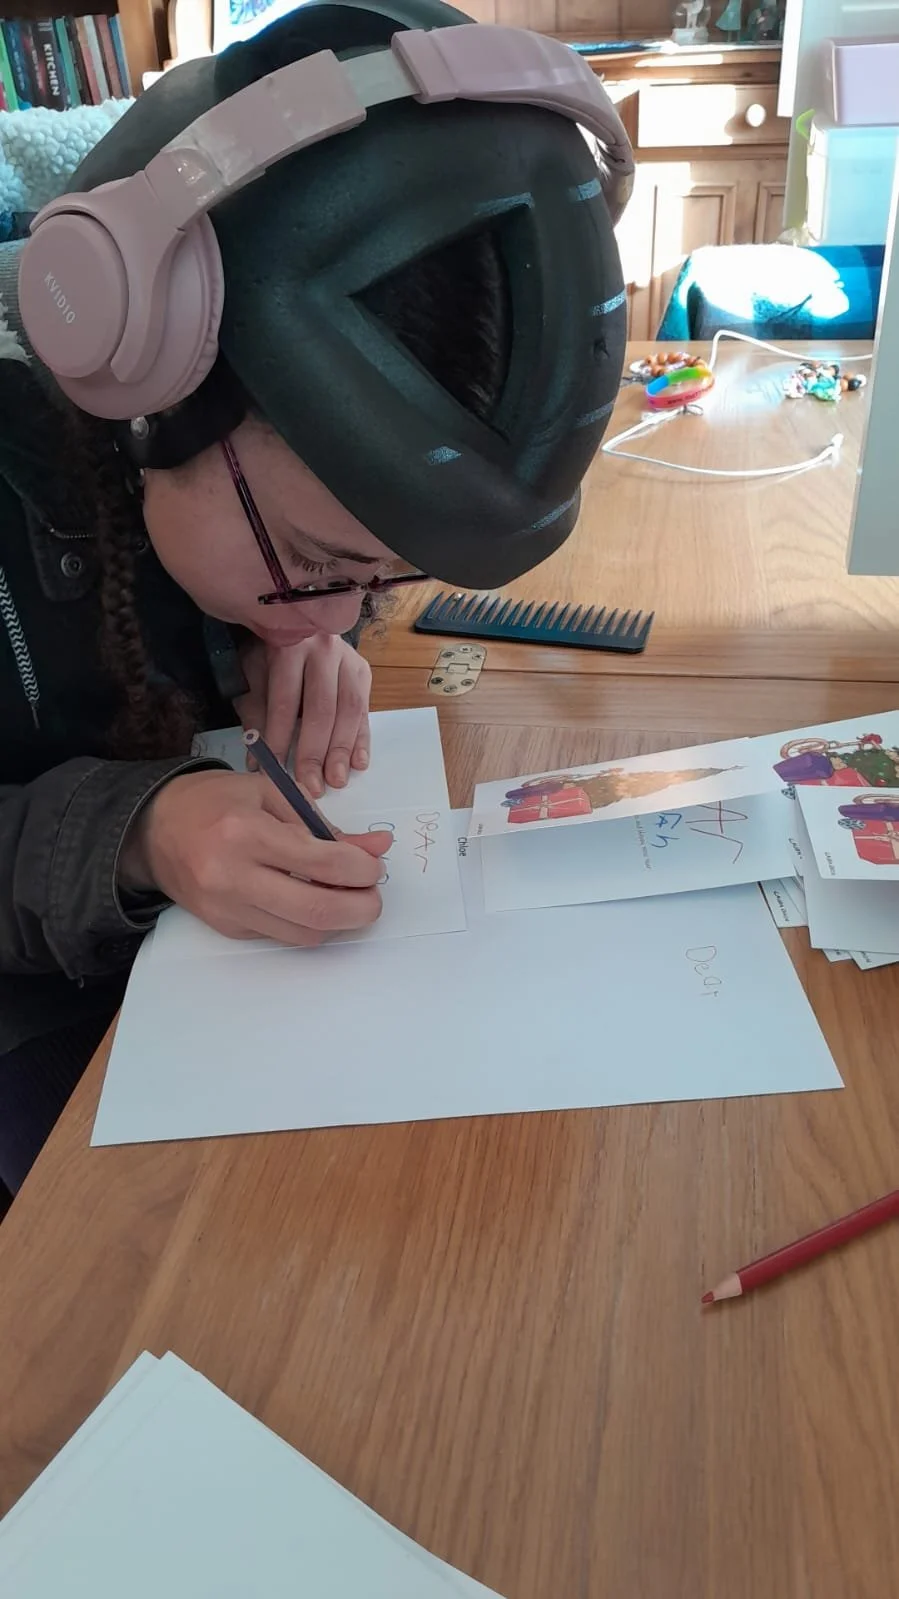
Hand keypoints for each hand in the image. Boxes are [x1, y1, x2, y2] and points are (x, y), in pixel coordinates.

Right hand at [120, 770, 390, 945]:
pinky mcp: (225, 928)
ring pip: (302, 934)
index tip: (374, 866)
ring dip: (337, 921)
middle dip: (360, 909)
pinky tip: (310, 901)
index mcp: (246, 832)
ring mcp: (227, 909)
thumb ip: (324, 823)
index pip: (322, 863)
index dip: (361, 869)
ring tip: (346, 898)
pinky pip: (280, 935)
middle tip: (373, 898)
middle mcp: (233, 877)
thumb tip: (376, 848)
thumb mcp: (271, 793)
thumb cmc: (215, 801)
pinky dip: (305, 923)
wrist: (152, 830)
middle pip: (316, 912)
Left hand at [235, 634, 370, 797]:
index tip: (271, 770)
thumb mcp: (252, 677)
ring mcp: (348, 660)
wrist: (293, 621)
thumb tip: (258, 761)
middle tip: (311, 785)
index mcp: (290, 645)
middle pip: (322, 709)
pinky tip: (358, 763)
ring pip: (349, 712)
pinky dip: (362, 740)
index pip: (285, 701)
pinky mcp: (363, 672)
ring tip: (336, 780)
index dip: (278, 738)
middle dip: (315, 752)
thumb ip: (256, 715)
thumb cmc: (268, 655)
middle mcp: (324, 649)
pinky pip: (365, 711)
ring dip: (342, 751)